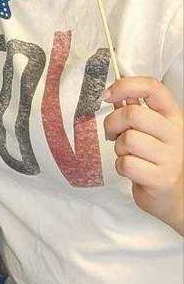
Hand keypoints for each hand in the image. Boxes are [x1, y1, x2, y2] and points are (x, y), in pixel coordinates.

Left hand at [103, 77, 183, 234]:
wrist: (174, 197)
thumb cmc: (157, 160)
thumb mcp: (151, 131)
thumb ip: (135, 111)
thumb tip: (116, 94)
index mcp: (173, 117)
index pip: (153, 88)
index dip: (126, 86)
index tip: (108, 95)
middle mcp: (175, 134)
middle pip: (132, 114)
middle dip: (112, 123)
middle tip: (113, 134)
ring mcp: (170, 157)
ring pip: (127, 139)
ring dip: (119, 148)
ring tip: (128, 155)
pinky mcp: (161, 178)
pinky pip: (126, 164)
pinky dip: (121, 167)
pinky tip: (132, 170)